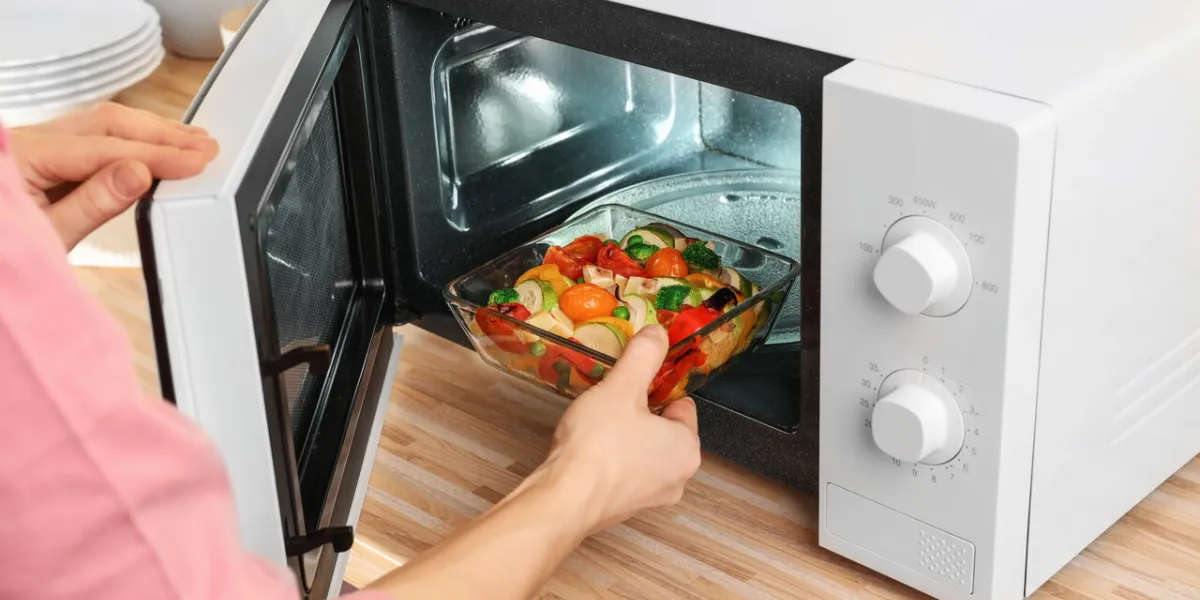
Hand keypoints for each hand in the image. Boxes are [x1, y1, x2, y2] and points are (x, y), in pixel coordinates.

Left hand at [9, 102, 217, 248]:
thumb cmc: (2, 255)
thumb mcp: (46, 236)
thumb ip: (91, 203)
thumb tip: (137, 172)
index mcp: (23, 156)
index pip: (104, 148)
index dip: (155, 154)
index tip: (194, 162)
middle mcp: (27, 141)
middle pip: (106, 123)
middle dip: (160, 134)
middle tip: (204, 147)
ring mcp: (34, 144)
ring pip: (100, 124)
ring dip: (149, 131)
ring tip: (191, 140)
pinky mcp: (42, 156)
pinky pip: (92, 136)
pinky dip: (130, 140)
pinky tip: (153, 146)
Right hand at [534, 325, 701, 533]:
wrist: (564, 499)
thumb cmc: (598, 444)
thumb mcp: (621, 387)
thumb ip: (643, 356)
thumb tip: (657, 332)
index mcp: (687, 448)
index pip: (682, 406)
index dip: (655, 390)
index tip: (631, 385)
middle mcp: (678, 478)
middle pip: (663, 430)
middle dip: (639, 415)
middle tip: (611, 403)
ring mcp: (651, 498)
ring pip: (643, 452)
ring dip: (625, 438)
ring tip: (596, 427)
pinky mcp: (624, 509)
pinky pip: (624, 474)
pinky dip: (611, 462)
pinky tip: (588, 453)